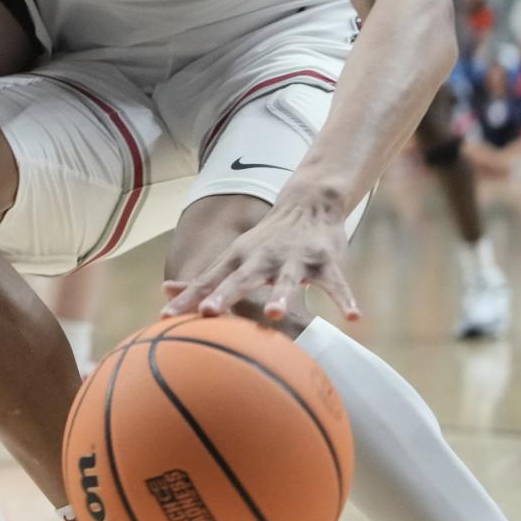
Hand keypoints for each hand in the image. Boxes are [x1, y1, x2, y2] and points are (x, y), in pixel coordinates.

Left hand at [161, 193, 360, 323]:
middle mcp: (263, 257)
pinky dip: (345, 299)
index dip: (188, 299)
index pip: (209, 281)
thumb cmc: (265, 241)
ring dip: (280, 294)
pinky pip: (336, 283)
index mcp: (239, 259)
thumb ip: (204, 279)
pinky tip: (355, 318)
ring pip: (287, 278)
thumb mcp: (234, 256)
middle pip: (241, 278)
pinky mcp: (324, 261)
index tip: (165, 317)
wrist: (309, 202)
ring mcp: (294, 258)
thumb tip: (165, 293)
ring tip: (274, 314)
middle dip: (225, 294)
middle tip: (209, 313)